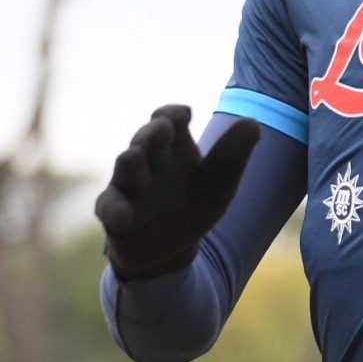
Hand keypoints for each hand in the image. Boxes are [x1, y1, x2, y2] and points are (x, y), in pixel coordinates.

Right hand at [94, 104, 259, 280]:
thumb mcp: (220, 181)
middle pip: (146, 137)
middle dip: (152, 132)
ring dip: (131, 160)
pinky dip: (115, 210)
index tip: (184, 114)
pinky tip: (123, 217)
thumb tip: (253, 123)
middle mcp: (150, 160)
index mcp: (175, 146)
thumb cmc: (194, 203)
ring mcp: (130, 185)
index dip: (173, 114)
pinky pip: (109, 207)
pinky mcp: (115, 213)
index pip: (169, 119)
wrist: (173, 247)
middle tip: (161, 129)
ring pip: (126, 165)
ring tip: (134, 156)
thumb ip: (233, 153)